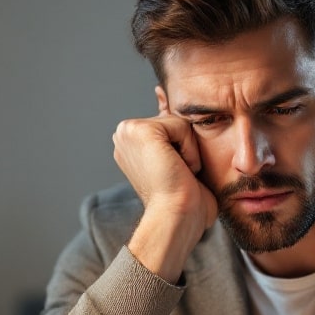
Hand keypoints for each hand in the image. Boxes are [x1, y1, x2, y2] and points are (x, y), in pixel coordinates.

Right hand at [112, 113, 217, 281]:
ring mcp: (128, 131)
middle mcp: (124, 134)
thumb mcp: (178, 156)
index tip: (174, 171)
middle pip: (176, 119)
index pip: (172, 124)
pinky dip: (190, 151)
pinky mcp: (140, 131)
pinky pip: (182, 126)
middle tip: (176, 174)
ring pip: (180, 122)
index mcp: (130, 141)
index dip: (184, 147)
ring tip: (177, 173)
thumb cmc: (182, 199)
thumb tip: (164, 96)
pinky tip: (179, 169)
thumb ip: (173, 130)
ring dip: (189, 151)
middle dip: (186, 147)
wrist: (177, 218)